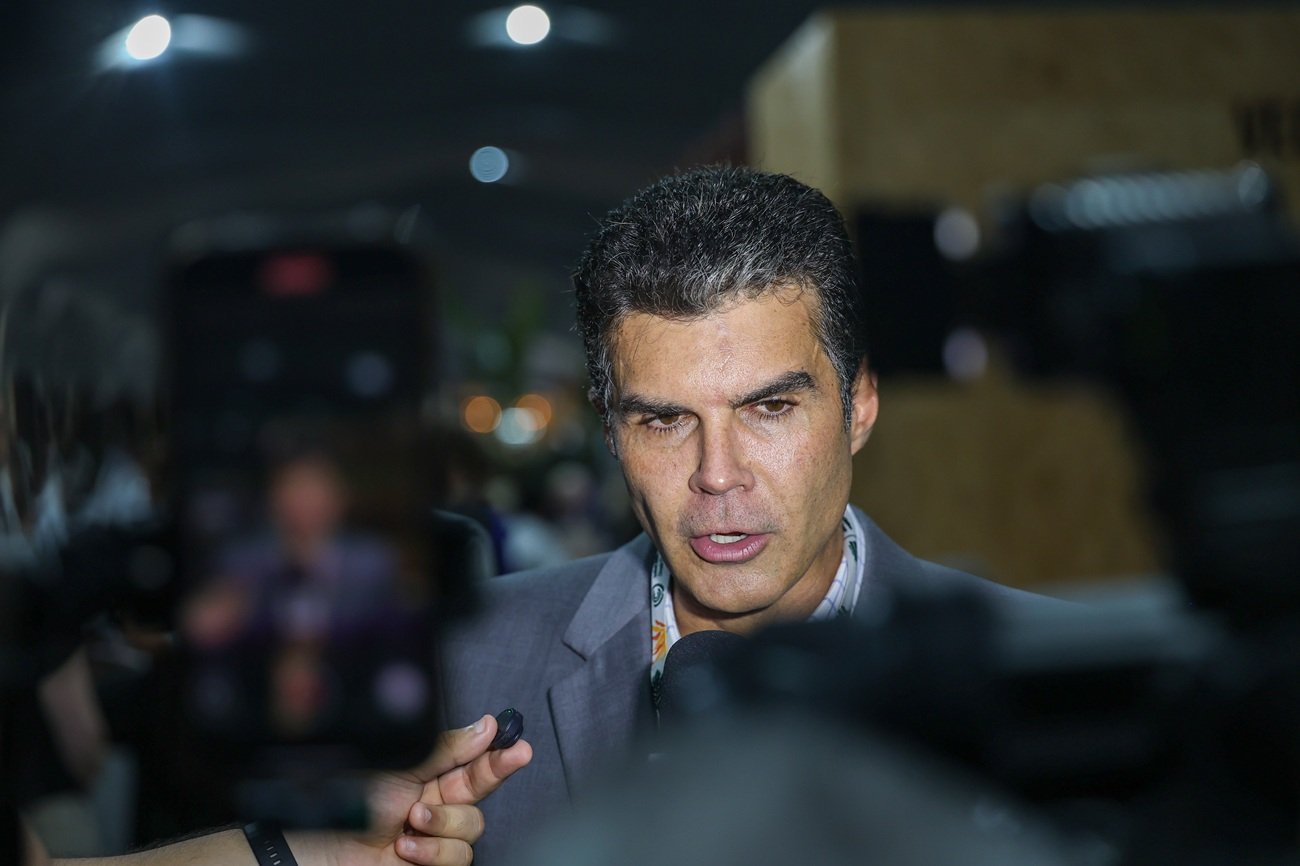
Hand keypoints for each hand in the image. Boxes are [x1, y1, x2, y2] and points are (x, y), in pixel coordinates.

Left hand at [290, 714, 531, 865]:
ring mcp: (432, 836)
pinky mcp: (430, 864)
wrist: (315, 849)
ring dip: (445, 823)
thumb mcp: (398, 764)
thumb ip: (445, 748)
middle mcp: (433, 802)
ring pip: (473, 827)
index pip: (471, 758)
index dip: (497, 750)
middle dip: (495, 771)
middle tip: (511, 756)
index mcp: (425, 773)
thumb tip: (484, 727)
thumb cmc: (343, 802)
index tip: (517, 741)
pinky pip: (458, 857)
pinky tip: (407, 846)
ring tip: (412, 820)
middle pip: (482, 787)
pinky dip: (434, 852)